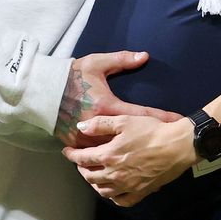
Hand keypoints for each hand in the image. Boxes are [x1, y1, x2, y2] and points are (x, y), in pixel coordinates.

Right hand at [54, 51, 180, 147]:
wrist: (43, 89)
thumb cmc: (73, 75)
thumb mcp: (97, 63)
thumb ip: (122, 59)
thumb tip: (144, 56)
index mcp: (106, 106)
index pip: (140, 115)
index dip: (160, 118)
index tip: (177, 121)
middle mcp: (98, 126)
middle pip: (129, 139)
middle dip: (149, 141)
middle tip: (168, 144)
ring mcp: (86, 138)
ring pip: (112, 152)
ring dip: (130, 154)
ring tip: (149, 158)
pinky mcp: (75, 144)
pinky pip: (95, 156)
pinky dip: (107, 159)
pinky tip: (120, 163)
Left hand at [62, 115, 196, 205]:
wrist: (176, 146)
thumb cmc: (150, 130)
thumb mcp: (124, 121)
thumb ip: (100, 124)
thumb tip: (81, 127)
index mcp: (109, 155)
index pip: (83, 158)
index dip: (72, 155)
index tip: (66, 151)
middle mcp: (115, 174)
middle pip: (91, 176)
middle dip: (81, 169)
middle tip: (79, 163)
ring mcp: (128, 186)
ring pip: (103, 191)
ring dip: (94, 183)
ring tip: (93, 176)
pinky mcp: (141, 192)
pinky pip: (122, 200)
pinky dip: (113, 197)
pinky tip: (112, 191)